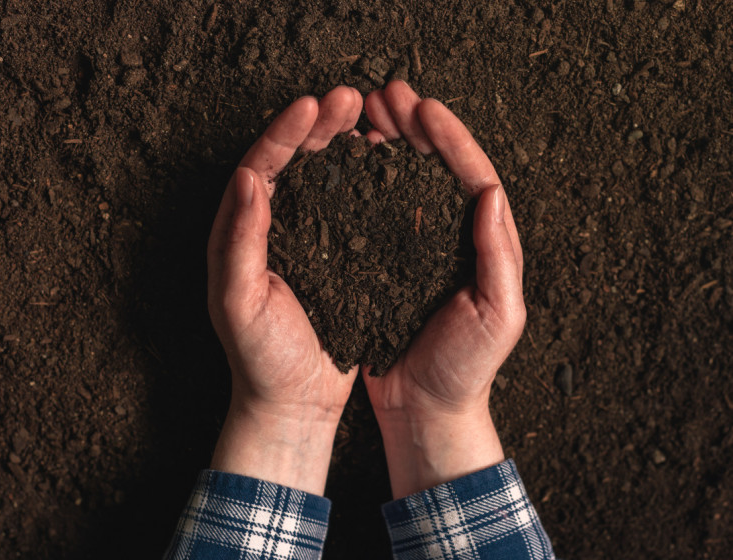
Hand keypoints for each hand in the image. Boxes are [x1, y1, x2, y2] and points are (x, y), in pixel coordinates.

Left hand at [206, 86, 362, 494]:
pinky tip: (384, 163)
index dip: (285, 133)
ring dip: (342, 144)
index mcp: (239, 232)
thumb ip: (239, 243)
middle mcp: (269, 227)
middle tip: (349, 98)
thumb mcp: (240, 304)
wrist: (292, 400)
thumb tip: (246, 178)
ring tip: (369, 118)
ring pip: (321, 177)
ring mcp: (304, 238)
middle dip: (318, 126)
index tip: (314, 106)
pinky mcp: (333, 255)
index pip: (258, 166)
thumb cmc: (260, 359)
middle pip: (290, 161)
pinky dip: (362, 180)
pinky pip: (346, 206)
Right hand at [362, 81, 525, 497]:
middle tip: (387, 94)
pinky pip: (375, 209)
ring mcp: (416, 245)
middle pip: (436, 167)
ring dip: (388, 142)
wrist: (426, 407)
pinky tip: (349, 159)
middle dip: (415, 127)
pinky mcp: (385, 260)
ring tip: (366, 113)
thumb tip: (493, 193)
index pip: (472, 176)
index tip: (423, 109)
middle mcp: (451, 236)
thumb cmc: (465, 369)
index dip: (449, 139)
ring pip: (404, 180)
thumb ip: (499, 257)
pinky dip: (365, 179)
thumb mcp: (498, 317)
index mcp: (484, 243)